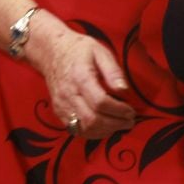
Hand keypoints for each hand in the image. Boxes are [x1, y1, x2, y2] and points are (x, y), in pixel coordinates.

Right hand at [25, 13, 135, 139]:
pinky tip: (106, 128)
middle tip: (130, 121)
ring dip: (105, 131)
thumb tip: (125, 90)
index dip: (118, 110)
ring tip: (121, 125)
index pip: (100, 102)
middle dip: (115, 124)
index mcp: (80, 78)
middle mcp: (68, 95)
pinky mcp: (59, 112)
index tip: (131, 111)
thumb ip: (113, 71)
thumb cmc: (79, 50)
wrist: (52, 52)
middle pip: (92, 119)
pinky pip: (75, 129)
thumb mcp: (100, 52)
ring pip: (84, 128)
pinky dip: (93, 133)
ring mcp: (61, 106)